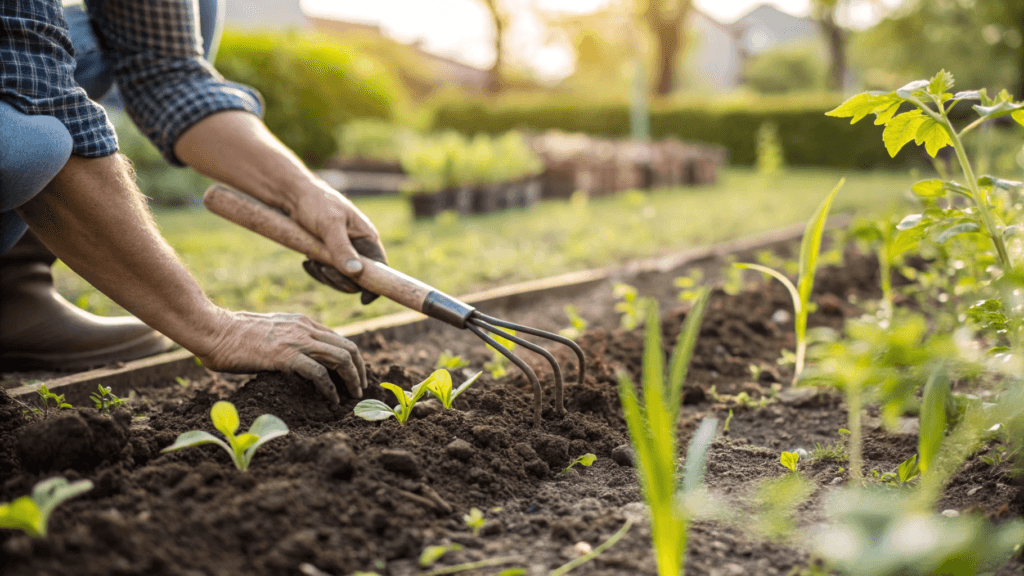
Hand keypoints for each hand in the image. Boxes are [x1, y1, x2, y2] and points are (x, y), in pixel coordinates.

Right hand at [198, 310, 366, 403]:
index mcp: (302, 322)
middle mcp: (305, 328)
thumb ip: (287, 340)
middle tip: (361, 389)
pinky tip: (331, 400)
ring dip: (352, 379)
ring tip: (353, 396)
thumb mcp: (270, 332)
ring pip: (341, 357)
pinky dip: (330, 388)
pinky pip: (319, 373)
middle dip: (360, 369)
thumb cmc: (234, 336)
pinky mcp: (286, 355)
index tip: (355, 375)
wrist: (214, 330)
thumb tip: (296, 360)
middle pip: (348, 347)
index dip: (352, 359)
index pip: (339, 339)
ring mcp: (297, 340)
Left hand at [292, 184, 387, 279]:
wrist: (293, 194)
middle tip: (323, 268)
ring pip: (341, 278)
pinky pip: (327, 273)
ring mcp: (343, 251)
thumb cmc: (316, 203)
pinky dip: (317, 272)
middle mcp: (358, 247)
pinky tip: (307, 261)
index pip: (380, 268)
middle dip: (340, 279)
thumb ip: (342, 249)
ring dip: (326, 275)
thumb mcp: (330, 225)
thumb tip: (356, 273)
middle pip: (358, 278)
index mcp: (366, 238)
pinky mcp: (328, 254)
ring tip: (312, 260)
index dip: (376, 285)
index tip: (364, 299)